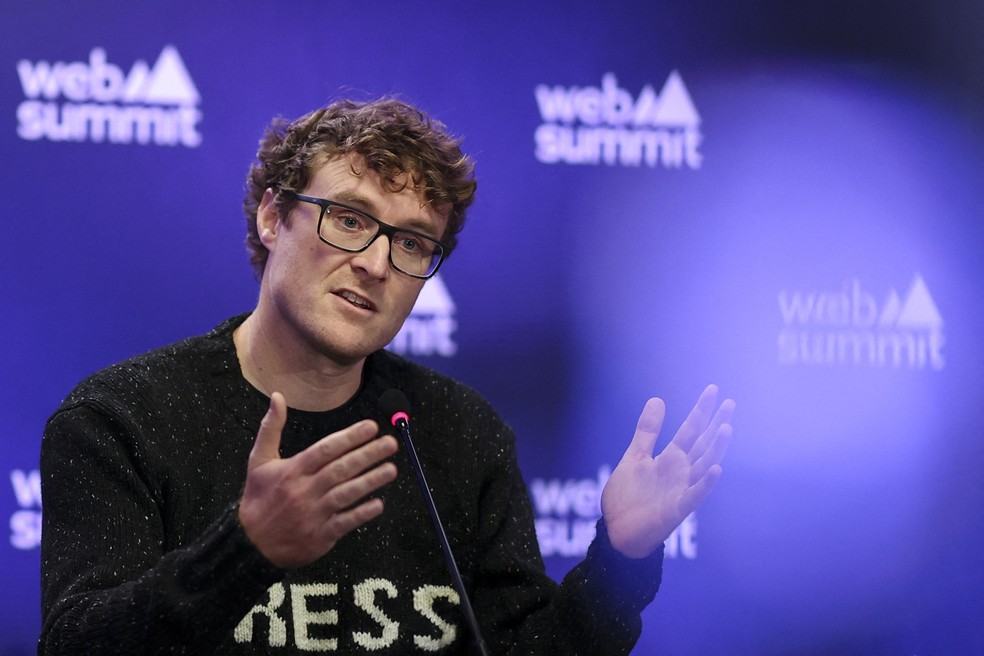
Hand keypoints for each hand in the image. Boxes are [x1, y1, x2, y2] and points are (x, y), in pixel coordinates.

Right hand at [238, 392, 398, 567]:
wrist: (250, 543)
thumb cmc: (258, 497)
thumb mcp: (259, 460)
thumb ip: (271, 427)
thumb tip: (278, 396)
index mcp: (293, 470)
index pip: (326, 449)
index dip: (350, 437)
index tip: (371, 427)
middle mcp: (304, 490)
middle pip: (341, 469)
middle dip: (368, 455)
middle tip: (391, 443)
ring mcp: (313, 514)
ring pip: (346, 494)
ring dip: (371, 481)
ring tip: (391, 469)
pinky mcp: (320, 536)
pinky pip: (346, 522)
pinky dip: (363, 513)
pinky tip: (379, 503)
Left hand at [601, 385, 733, 557]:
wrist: (616, 531)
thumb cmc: (628, 497)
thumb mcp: (635, 457)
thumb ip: (647, 432)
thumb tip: (658, 399)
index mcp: (670, 459)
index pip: (691, 430)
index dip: (701, 411)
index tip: (713, 390)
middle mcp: (681, 472)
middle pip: (703, 445)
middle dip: (716, 424)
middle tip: (730, 403)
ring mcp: (681, 490)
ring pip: (704, 466)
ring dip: (716, 449)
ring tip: (726, 427)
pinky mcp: (676, 510)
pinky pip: (694, 495)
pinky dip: (706, 483)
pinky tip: (717, 469)